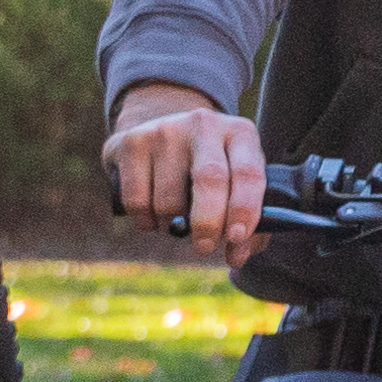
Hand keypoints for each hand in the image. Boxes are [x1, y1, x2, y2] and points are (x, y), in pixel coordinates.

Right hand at [103, 85, 265, 257]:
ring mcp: (166, 130)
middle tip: (204, 247)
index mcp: (240, 133)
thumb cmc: (208, 167)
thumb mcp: (235, 182)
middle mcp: (205, 125)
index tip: (236, 238)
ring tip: (177, 221)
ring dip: (173, 225)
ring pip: (169, 198)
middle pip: (209, 179)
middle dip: (208, 223)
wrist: (162, 131)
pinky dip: (145, 221)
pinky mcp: (132, 142)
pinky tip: (152, 216)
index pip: (248, 173)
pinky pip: (136, 199)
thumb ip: (246, 221)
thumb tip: (237, 257)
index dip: (244, 209)